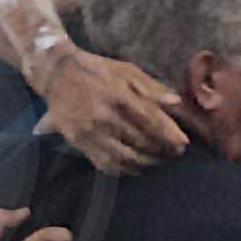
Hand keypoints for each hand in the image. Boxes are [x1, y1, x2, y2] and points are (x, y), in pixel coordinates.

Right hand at [39, 46, 185, 172]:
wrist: (58, 74)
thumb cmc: (98, 70)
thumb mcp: (127, 70)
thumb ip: (152, 87)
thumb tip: (176, 103)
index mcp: (119, 94)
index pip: (150, 120)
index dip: (168, 134)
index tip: (182, 143)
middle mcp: (105, 115)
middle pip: (140, 140)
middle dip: (161, 150)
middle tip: (174, 154)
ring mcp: (91, 131)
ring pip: (124, 156)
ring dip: (146, 163)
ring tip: (158, 162)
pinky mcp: (80, 142)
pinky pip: (105, 163)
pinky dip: (123, 170)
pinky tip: (135, 169)